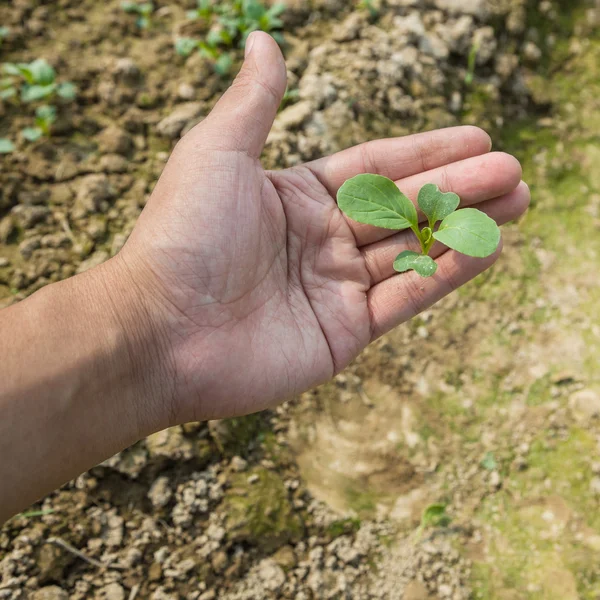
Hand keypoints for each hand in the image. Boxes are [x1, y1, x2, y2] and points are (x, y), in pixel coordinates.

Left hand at [116, 32, 528, 424]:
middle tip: (513, 171)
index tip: (475, 139)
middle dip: (458, 189)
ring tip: (517, 201)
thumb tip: (263, 41)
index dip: (424, 153)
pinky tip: (485, 248)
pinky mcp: (343, 334)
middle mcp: (318, 242)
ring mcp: (333, 290)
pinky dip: (444, 273)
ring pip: (411, 251)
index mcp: (295, 198)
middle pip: (401, 209)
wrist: (161, 330)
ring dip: (464, 228)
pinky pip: (403, 297)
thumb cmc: (183, 234)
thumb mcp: (218, 153)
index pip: (374, 168)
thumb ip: (255, 102)